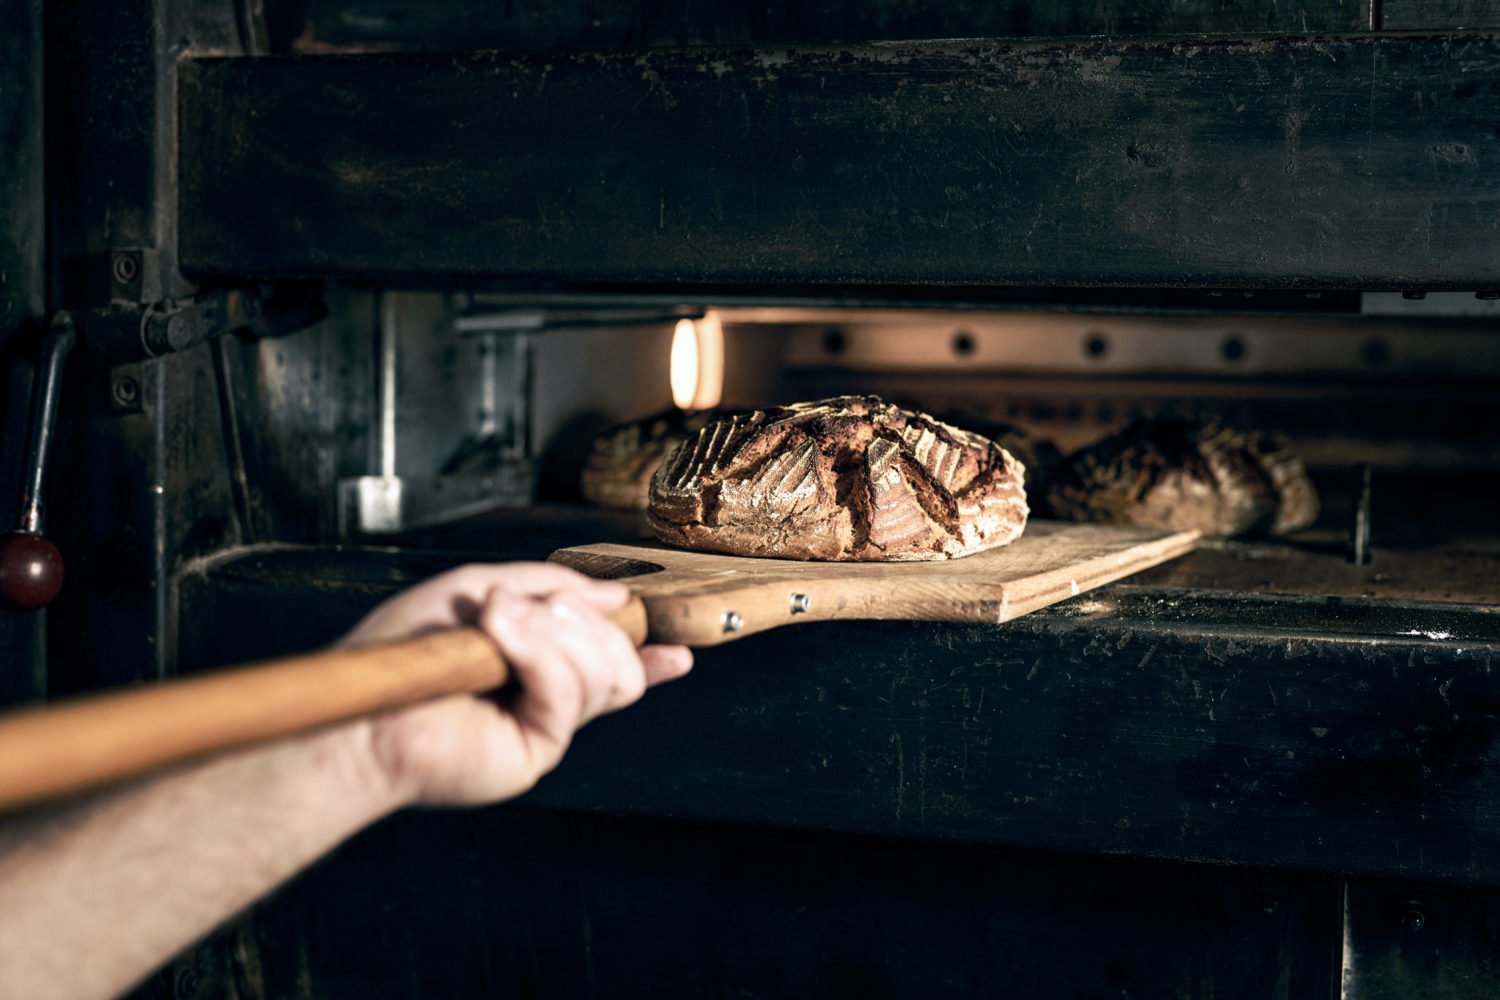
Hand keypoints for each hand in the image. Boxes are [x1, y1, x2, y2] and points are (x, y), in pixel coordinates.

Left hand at [338, 563, 691, 807]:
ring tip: (500, 621)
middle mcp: (546, 697)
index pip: (608, 662)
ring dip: (557, 632)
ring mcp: (545, 725)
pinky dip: (538, 654)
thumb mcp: (479, 587)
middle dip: (583, 620)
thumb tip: (618, 596)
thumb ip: (549, 584)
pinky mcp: (537, 748)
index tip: (676, 648)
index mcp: (535, 664)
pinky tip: (502, 640)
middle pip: (621, 661)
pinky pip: (570, 692)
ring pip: (610, 674)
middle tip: (525, 605)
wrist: (362, 709)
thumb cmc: (404, 652)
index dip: (647, 656)